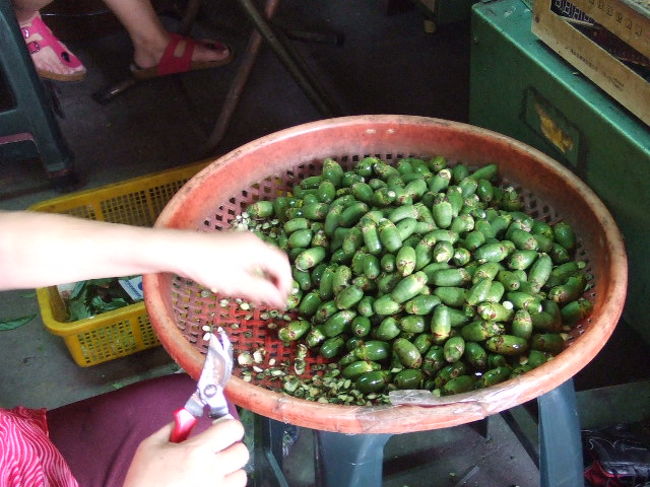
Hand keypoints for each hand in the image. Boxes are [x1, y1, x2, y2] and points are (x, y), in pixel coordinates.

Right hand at [123, 418, 247, 486]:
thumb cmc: (143, 478)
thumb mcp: (150, 446)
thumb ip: (172, 428)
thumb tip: (188, 418)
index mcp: (197, 450)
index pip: (233, 428)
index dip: (229, 426)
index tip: (220, 429)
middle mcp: (212, 469)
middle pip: (242, 451)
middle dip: (232, 447)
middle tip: (218, 450)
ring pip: (242, 474)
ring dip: (232, 470)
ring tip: (216, 470)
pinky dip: (226, 485)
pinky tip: (212, 483)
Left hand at [176, 231, 292, 308]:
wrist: (179, 250)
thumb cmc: (208, 267)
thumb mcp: (236, 283)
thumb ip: (261, 291)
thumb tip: (281, 300)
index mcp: (258, 249)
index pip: (283, 266)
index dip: (286, 284)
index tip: (282, 302)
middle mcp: (253, 241)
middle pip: (274, 261)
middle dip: (276, 282)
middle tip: (272, 301)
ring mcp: (242, 240)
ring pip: (262, 261)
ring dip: (264, 278)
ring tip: (256, 297)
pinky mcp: (231, 243)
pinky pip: (251, 258)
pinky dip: (254, 272)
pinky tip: (243, 285)